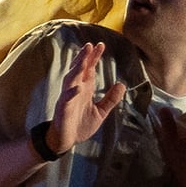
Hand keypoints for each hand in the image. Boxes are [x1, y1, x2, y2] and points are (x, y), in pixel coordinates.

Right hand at [48, 40, 127, 154]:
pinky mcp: (63, 110)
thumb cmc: (80, 124)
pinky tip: (77, 88)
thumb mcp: (100, 112)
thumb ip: (110, 99)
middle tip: (90, 45)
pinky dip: (71, 93)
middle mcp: (75, 89)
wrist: (66, 141)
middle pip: (79, 70)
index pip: (89, 69)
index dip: (94, 57)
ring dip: (76, 70)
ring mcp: (67, 99)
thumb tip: (122, 84)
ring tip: (83, 60)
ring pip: (70, 80)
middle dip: (84, 58)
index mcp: (84, 88)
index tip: (100, 45)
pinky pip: (66, 100)